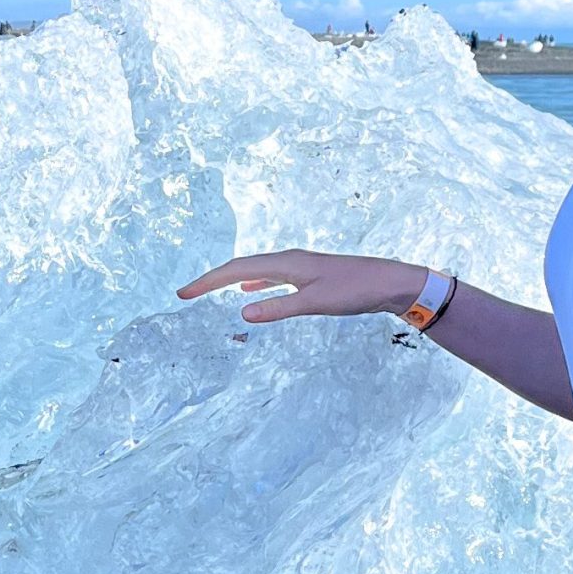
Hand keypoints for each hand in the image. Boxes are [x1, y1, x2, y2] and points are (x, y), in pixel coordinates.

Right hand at [176, 249, 424, 323]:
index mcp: (285, 263)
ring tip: (207, 290)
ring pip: (253, 270)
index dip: (207, 281)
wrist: (388, 282)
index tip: (183, 294)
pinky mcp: (307, 275)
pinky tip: (247, 289)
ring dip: (228, 279)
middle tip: (185, 294)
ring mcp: (297, 267)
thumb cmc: (355, 291)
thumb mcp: (315, 303)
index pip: (235, 269)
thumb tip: (241, 313)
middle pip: (239, 266)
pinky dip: (252, 282)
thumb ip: (279, 309)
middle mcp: (288, 260)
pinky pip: (269, 276)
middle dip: (210, 280)